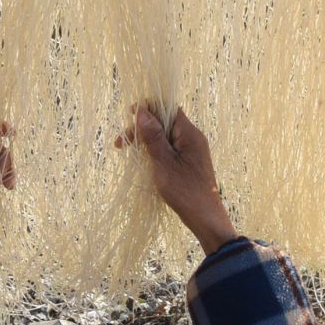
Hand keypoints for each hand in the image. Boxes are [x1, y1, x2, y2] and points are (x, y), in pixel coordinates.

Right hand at [119, 105, 238, 254]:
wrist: (204, 216)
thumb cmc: (184, 189)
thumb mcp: (164, 162)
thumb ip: (153, 136)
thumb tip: (143, 111)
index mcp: (189, 134)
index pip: (169, 109)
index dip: (149, 108)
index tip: (130, 114)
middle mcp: (192, 138)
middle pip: (165, 123)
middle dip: (142, 128)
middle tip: (121, 143)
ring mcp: (191, 151)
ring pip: (165, 137)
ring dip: (146, 141)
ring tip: (126, 151)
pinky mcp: (189, 162)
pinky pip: (170, 149)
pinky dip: (155, 151)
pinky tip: (142, 159)